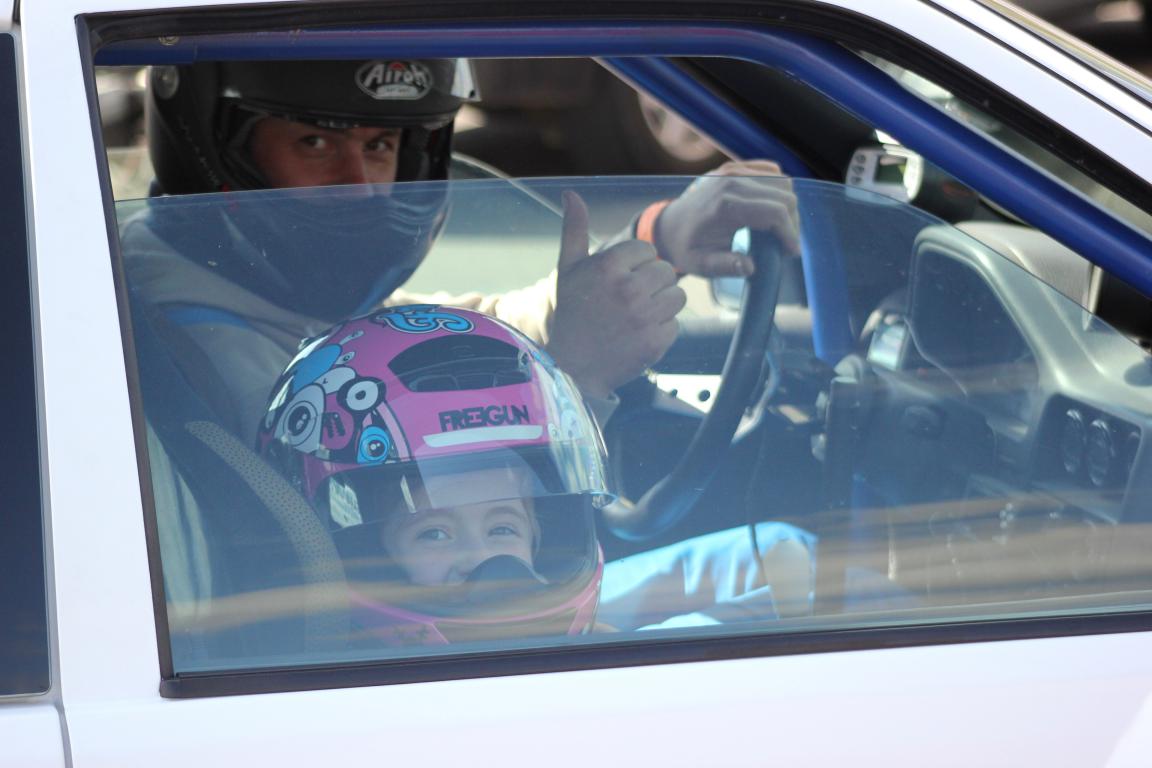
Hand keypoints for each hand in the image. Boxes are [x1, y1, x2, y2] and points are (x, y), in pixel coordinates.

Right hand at [547, 191, 686, 399]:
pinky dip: (661, 330)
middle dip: (651, 284)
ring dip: (661, 305)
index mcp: (607, 266)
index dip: (636, 265)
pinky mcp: (655, 342)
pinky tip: (638, 335)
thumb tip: (571, 193)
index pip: (648, 250)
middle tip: (628, 301)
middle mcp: (627, 289)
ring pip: (677, 296)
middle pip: (666, 271)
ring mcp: (643, 317)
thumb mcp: (568, 269)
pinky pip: (675, 324)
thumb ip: (574, 229)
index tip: (619, 282)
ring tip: (636, 316)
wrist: (570, 368)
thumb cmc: (571, 314)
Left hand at [653, 159, 800, 276]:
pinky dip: (778, 189)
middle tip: (785, 244)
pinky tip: (770, 208)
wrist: (670, 226)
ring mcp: (733, 170)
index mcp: (726, 205)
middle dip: (791, 222)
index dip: (790, 234)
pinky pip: (772, 171)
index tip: (791, 253)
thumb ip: (727, 266)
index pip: (775, 212)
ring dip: (787, 206)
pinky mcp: (735, 166)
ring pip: (782, 181)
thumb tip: (749, 267)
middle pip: (784, 195)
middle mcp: (731, 181)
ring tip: (779, 228)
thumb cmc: (687, 248)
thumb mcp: (702, 264)